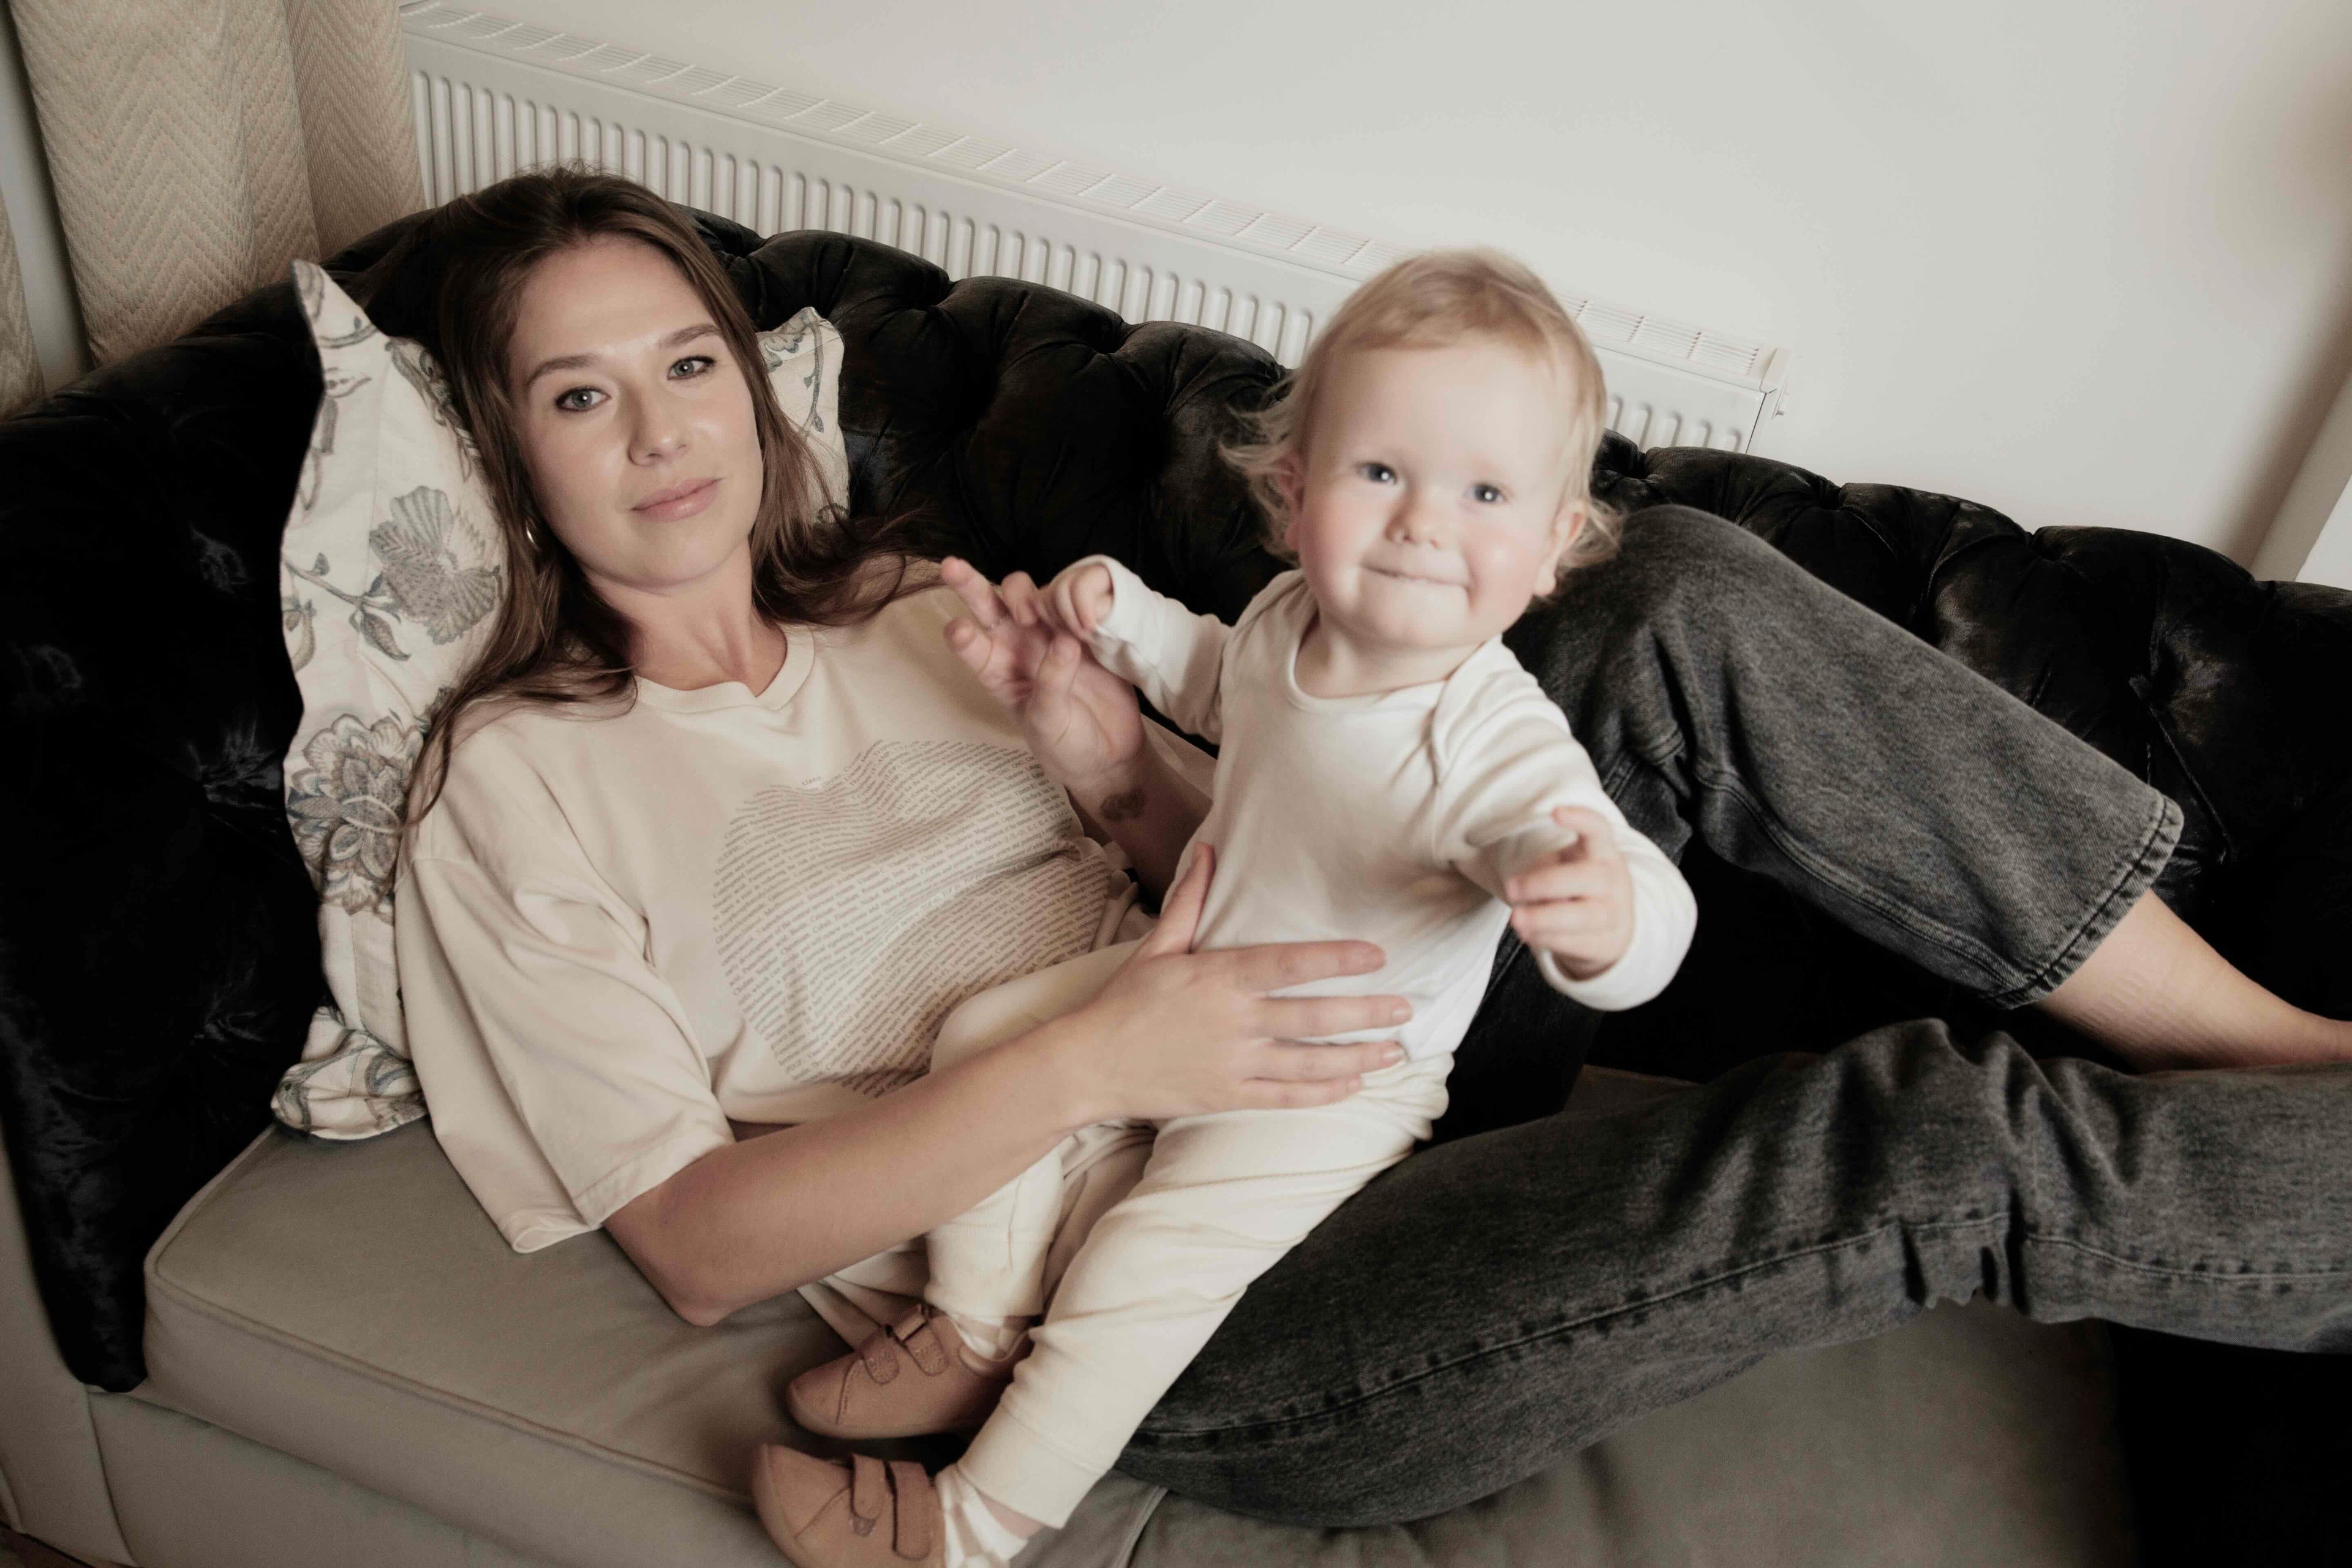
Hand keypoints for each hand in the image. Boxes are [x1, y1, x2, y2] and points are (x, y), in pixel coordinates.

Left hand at [940, 555, 1143, 793]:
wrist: (1109, 752)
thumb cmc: (1065, 744)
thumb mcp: (1048, 722)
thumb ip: (1051, 683)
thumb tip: (1063, 641)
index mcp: (998, 671)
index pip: (971, 646)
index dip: (962, 634)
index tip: (960, 629)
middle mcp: (1018, 646)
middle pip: (988, 605)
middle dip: (969, 584)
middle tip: (952, 567)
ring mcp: (1050, 635)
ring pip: (1029, 595)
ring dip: (1028, 595)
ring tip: (1044, 620)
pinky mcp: (1082, 632)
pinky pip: (1072, 603)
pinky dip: (1072, 600)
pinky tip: (1080, 618)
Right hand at [1055, 845, 1409, 1119]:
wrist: (1090, 1064)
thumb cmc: (1124, 1001)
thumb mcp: (1157, 946)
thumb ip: (1190, 900)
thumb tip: (1207, 849)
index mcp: (1220, 978)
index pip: (1290, 964)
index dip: (1338, 959)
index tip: (1377, 956)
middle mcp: (1235, 1021)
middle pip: (1315, 1018)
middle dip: (1367, 1013)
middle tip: (1405, 1008)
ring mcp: (1234, 1063)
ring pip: (1311, 1063)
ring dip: (1358, 1057)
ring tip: (1394, 1051)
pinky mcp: (1229, 1096)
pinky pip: (1288, 1097)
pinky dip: (1324, 1093)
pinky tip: (1353, 1085)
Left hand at [1505, 806, 1634, 980]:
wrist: (1615, 927)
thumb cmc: (1580, 885)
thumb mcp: (1568, 864)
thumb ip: (1548, 866)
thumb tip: (1526, 888)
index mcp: (1603, 852)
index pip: (1599, 829)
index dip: (1581, 818)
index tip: (1556, 811)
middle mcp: (1613, 880)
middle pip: (1583, 877)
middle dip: (1542, 883)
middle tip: (1511, 889)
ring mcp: (1613, 913)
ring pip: (1581, 916)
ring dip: (1542, 918)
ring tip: (1515, 919)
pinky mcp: (1605, 943)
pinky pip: (1574, 942)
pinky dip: (1547, 938)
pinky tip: (1527, 933)